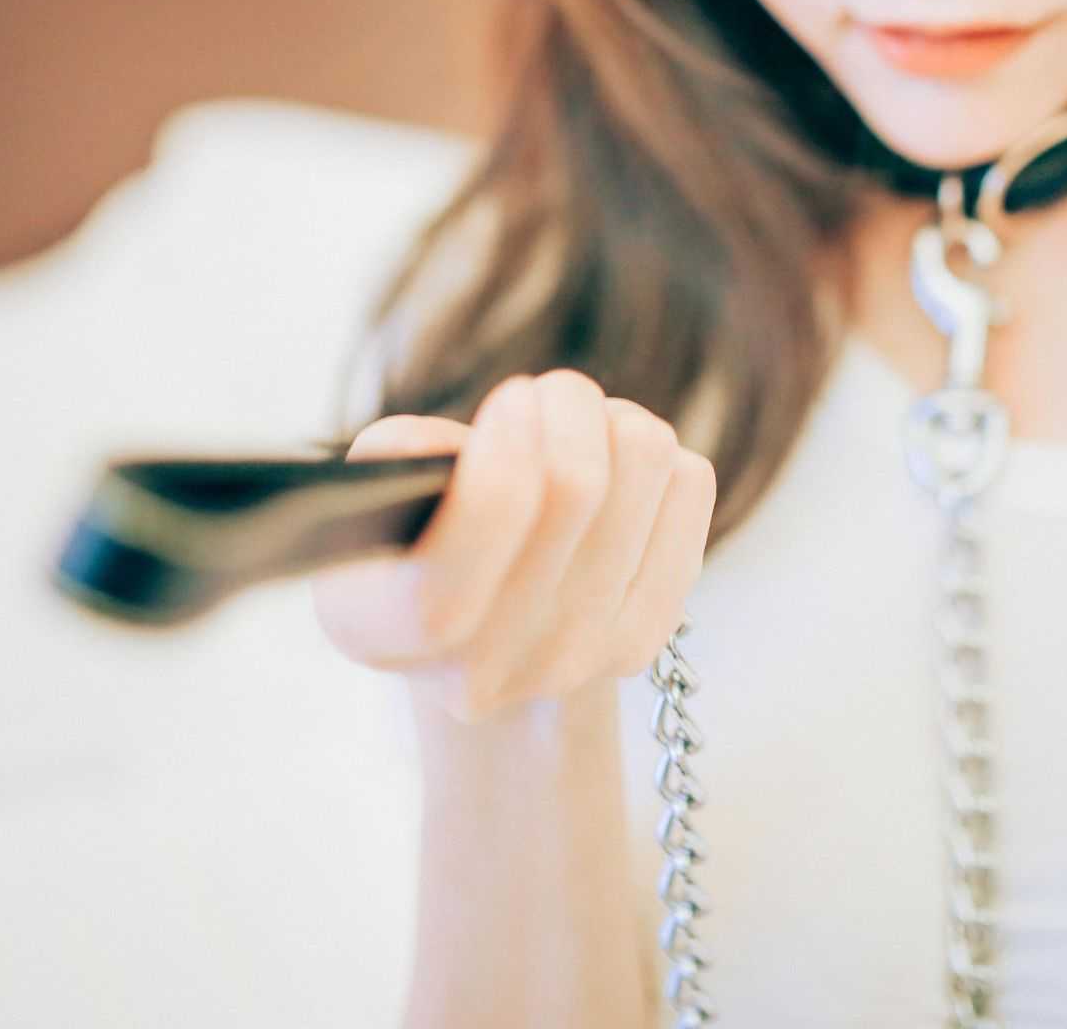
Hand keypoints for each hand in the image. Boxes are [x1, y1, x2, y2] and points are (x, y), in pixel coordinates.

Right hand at [310, 369, 716, 723]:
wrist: (490, 640)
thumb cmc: (426, 538)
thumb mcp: (378, 497)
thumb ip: (395, 460)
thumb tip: (459, 448)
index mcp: (387, 633)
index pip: (451, 586)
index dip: (495, 471)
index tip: (511, 400)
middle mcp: (483, 670)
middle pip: (573, 487)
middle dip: (563, 404)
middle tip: (542, 396)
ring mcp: (574, 660)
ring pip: (644, 465)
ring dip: (611, 420)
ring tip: (579, 432)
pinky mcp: (647, 635)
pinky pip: (689, 484)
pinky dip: (658, 456)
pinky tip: (617, 477)